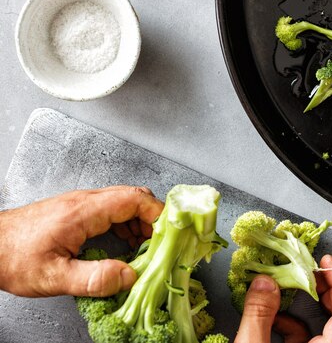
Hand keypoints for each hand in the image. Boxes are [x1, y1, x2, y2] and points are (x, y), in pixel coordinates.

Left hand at [0, 186, 162, 297]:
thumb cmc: (12, 258)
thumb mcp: (53, 277)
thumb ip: (94, 278)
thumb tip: (130, 277)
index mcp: (85, 210)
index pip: (136, 200)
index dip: (159, 215)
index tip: (171, 236)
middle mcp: (86, 201)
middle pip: (135, 198)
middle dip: (154, 220)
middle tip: (161, 246)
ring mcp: (81, 204)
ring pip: (124, 203)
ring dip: (141, 224)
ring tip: (146, 250)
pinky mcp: (76, 211)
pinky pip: (112, 210)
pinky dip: (126, 225)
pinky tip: (125, 245)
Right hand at [234, 254, 331, 342]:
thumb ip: (259, 315)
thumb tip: (264, 282)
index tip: (326, 262)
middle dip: (326, 287)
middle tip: (311, 268)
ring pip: (324, 326)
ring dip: (305, 304)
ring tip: (286, 287)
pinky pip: (307, 339)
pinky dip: (291, 324)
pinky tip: (271, 318)